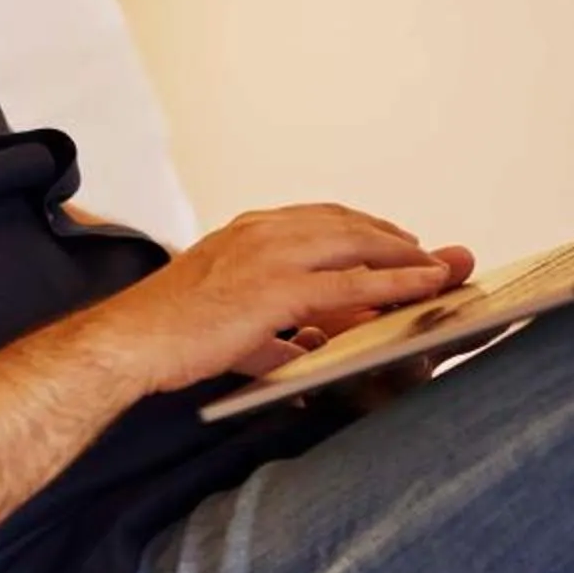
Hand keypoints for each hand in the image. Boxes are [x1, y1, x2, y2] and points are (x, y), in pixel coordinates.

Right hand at [100, 204, 475, 396]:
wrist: (132, 342)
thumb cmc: (168, 338)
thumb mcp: (227, 327)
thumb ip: (271, 337)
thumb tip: (302, 352)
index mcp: (246, 232)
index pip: (318, 219)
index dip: (360, 229)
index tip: (389, 240)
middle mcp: (263, 232)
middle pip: (347, 223)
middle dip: (393, 237)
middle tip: (428, 253)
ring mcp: (273, 254)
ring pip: (359, 244)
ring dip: (406, 254)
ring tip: (440, 267)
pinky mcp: (281, 287)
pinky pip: (357, 281)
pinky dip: (401, 281)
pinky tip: (429, 284)